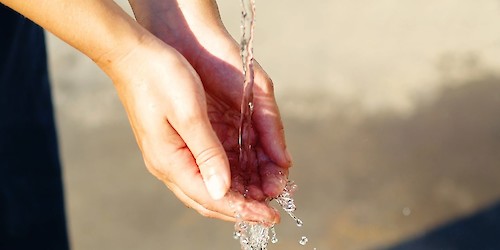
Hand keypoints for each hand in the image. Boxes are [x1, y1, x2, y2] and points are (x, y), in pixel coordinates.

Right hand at [129, 0, 291, 208]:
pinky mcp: (175, 143)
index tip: (270, 217)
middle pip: (208, 199)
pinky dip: (226, 176)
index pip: (211, 198)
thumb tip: (222, 191)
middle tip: (270, 213)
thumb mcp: (190, 114)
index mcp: (170, 161)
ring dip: (236, 194)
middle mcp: (168, 164)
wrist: (132, 54)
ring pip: (207, 186)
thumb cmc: (160, 77)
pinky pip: (203, 169)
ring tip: (263, 196)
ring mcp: (170, 155)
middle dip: (241, 209)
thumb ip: (207, 154)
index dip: (243, 210)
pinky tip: (244, 175)